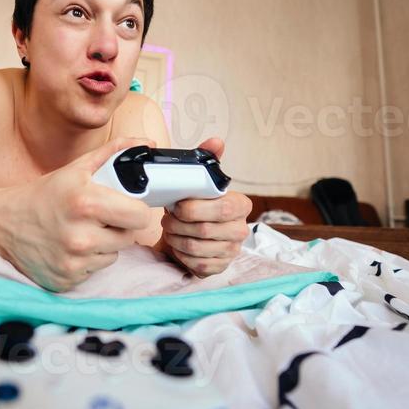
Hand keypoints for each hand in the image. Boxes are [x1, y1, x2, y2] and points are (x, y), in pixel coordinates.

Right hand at [0, 136, 154, 291]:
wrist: (2, 225)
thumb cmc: (44, 195)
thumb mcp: (76, 169)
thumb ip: (114, 154)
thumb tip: (147, 142)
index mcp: (86, 203)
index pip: (140, 216)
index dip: (136, 210)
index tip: (126, 207)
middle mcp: (81, 236)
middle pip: (129, 237)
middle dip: (119, 227)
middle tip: (98, 218)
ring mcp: (73, 261)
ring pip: (113, 255)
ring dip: (104, 245)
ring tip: (81, 231)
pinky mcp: (66, 280)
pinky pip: (95, 270)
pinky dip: (87, 261)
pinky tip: (70, 248)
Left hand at [159, 137, 251, 277]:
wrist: (191, 231)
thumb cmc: (196, 204)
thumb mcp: (200, 180)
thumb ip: (208, 159)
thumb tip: (216, 141)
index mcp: (241, 205)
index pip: (223, 208)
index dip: (195, 208)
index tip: (177, 205)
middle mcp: (241, 230)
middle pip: (205, 230)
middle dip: (179, 224)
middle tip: (167, 218)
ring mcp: (231, 251)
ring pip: (197, 247)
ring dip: (176, 238)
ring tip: (170, 229)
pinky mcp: (219, 267)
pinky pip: (196, 264)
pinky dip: (180, 254)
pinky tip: (177, 244)